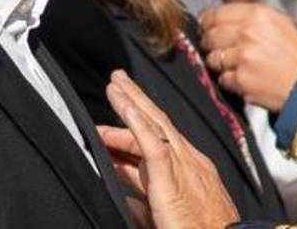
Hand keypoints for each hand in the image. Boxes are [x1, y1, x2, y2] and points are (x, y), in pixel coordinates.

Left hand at [100, 71, 237, 228]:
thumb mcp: (164, 218)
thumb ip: (144, 207)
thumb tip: (127, 202)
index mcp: (186, 171)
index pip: (154, 143)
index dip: (131, 130)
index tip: (109, 125)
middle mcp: (187, 161)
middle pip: (156, 123)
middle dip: (136, 100)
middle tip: (117, 81)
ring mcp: (182, 165)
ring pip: (153, 126)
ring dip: (131, 103)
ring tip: (113, 86)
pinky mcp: (172, 176)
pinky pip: (153, 143)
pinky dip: (138, 123)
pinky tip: (125, 107)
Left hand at [199, 3, 296, 111]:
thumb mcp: (281, 23)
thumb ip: (253, 19)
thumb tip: (224, 20)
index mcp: (258, 14)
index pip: (216, 14)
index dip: (207, 22)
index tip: (205, 27)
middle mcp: (248, 33)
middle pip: (210, 36)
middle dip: (210, 43)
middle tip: (215, 48)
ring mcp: (243, 58)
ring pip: (213, 58)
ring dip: (219, 63)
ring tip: (235, 66)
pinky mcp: (242, 81)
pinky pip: (223, 79)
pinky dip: (231, 81)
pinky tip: (245, 79)